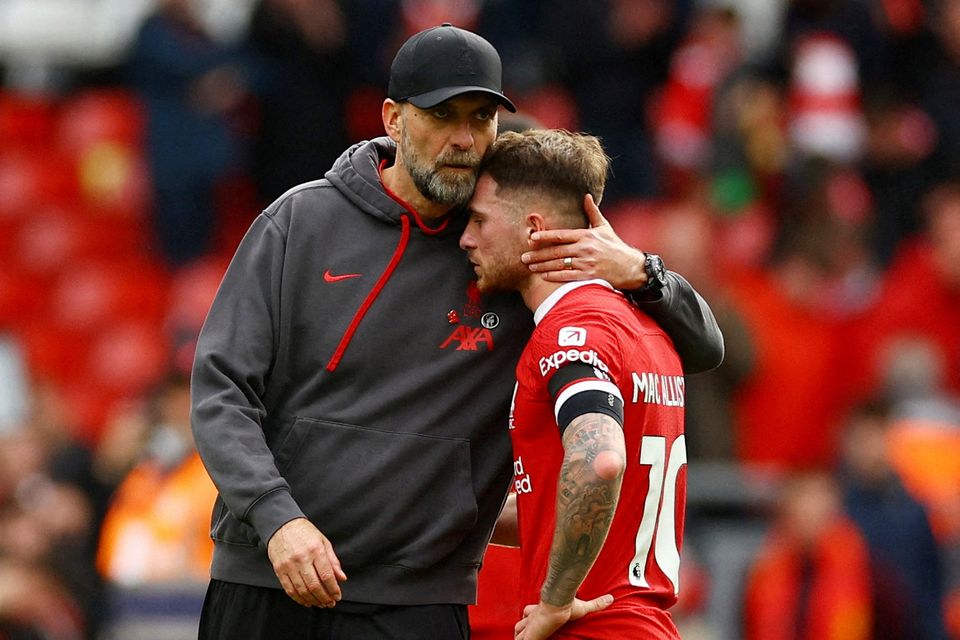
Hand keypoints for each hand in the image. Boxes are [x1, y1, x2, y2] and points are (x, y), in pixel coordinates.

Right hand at [267, 518, 346, 607]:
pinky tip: (306, 601)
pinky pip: (289, 589)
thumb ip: (333, 561)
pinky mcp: (279, 570)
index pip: (327, 576)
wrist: (282, 525)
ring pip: (302, 590)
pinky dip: (299, 599)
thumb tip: (341, 578)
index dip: (333, 589)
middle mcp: (302, 558)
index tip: (337, 596)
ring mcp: (289, 565)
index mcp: (316, 550)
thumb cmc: (305, 533)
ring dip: (313, 600)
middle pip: (314, 585)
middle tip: (330, 603)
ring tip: (320, 604)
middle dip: (324, 598)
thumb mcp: (323, 542)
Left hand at [514, 594, 613, 639]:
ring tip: (526, 638)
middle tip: (528, 633)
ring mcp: (531, 625)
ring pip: (518, 630)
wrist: (559, 603)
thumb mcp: (584, 607)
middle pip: (522, 622)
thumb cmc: (568, 605)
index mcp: (543, 610)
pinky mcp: (530, 634)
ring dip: (521, 635)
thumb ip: (596, 604)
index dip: (530, 615)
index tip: (535, 620)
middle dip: (523, 626)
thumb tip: (611, 598)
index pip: (530, 612)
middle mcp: (534, 617)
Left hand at [520, 195, 646, 288]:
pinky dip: (554, 276)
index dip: (545, 236)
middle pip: (556, 252)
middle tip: (523, 257)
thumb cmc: (615, 247)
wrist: (631, 267)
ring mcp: (587, 264)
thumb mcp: (605, 227)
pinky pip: (568, 276)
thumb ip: (592, 213)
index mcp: (586, 236)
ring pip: (559, 264)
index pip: (561, 235)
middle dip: (538, 254)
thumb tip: (586, 196)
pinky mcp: (589, 277)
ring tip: (530, 266)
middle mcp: (585, 249)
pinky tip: (543, 275)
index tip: (532, 238)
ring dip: (543, 266)